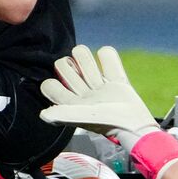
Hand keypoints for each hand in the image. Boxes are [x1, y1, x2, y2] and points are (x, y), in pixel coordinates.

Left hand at [39, 46, 158, 149]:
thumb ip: (63, 114)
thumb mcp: (83, 117)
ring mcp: (98, 84)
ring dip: (85, 58)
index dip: (52, 83)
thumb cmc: (108, 123)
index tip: (61, 87)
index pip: (49, 85)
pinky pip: (107, 55)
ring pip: (81, 55)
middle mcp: (81, 92)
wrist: (134, 124)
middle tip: (80, 78)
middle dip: (69, 66)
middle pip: (63, 65)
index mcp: (70, 103)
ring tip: (93, 72)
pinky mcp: (116, 79)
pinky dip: (108, 56)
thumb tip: (43, 114)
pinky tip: (109, 67)